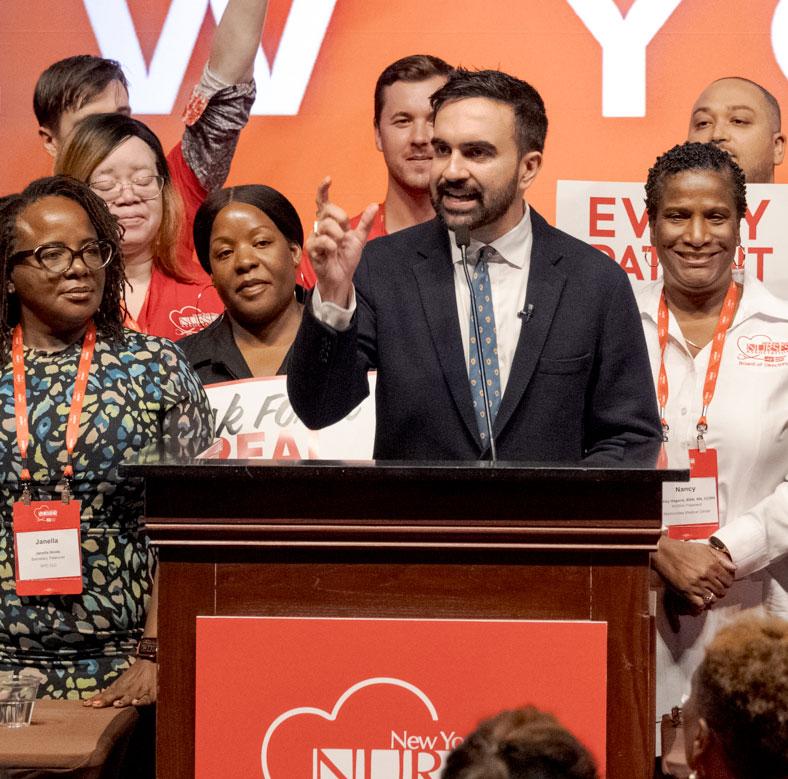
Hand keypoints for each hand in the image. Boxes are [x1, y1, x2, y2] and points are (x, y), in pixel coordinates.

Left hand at [83, 658, 156, 707]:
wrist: (151, 660)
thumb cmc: (135, 672)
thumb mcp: (121, 680)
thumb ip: (109, 691)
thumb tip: (90, 702)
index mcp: (120, 686)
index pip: (106, 694)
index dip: (97, 700)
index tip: (86, 704)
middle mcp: (128, 689)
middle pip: (115, 696)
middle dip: (106, 700)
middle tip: (96, 705)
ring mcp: (139, 691)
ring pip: (130, 697)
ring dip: (122, 701)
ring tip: (116, 704)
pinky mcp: (150, 694)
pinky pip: (146, 699)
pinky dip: (141, 701)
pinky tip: (135, 703)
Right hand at [306, 176, 377, 305]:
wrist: (342, 277)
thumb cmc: (346, 258)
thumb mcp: (359, 238)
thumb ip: (365, 222)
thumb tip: (374, 205)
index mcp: (330, 222)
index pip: (323, 202)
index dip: (323, 190)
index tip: (328, 179)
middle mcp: (319, 227)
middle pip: (328, 211)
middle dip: (341, 219)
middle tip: (346, 233)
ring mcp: (314, 237)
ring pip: (325, 225)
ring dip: (337, 235)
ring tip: (338, 246)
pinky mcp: (311, 249)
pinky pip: (321, 240)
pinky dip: (330, 245)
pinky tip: (333, 251)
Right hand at [653, 535, 736, 612]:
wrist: (663, 552)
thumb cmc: (682, 549)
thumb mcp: (703, 548)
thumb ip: (720, 557)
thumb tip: (733, 568)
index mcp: (712, 565)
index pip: (729, 580)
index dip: (726, 582)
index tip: (721, 582)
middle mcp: (706, 576)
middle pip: (722, 591)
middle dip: (719, 590)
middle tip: (712, 588)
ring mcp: (697, 585)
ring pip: (713, 599)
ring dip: (710, 598)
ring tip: (704, 593)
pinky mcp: (686, 592)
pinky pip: (699, 605)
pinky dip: (700, 605)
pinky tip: (698, 601)